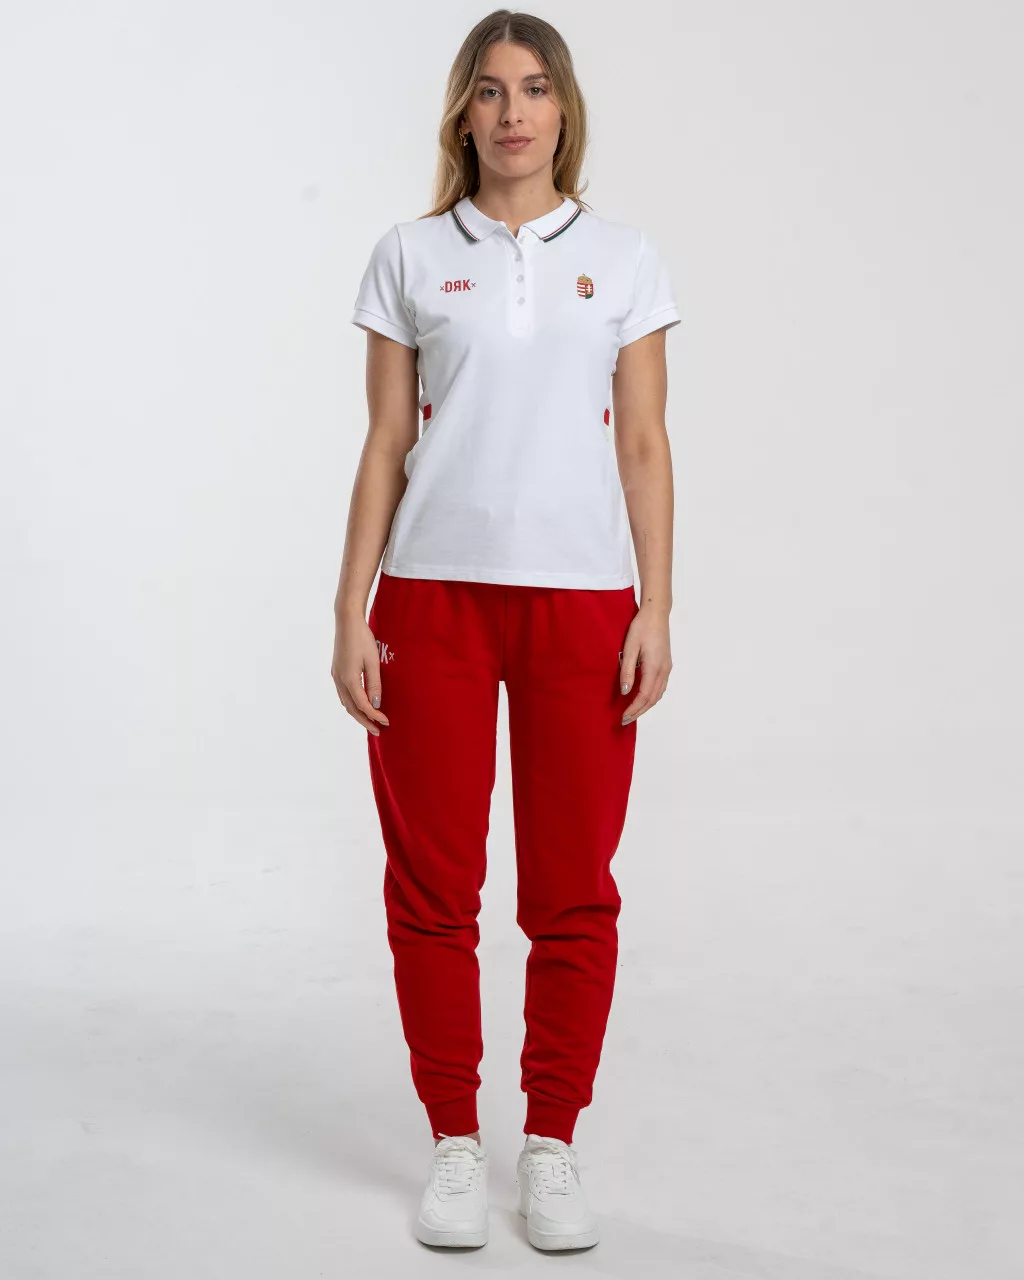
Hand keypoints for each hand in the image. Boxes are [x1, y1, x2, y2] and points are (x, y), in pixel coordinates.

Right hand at [331, 611, 390, 736]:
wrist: (347, 621)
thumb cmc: (363, 639)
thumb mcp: (373, 662)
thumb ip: (375, 684)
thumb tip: (377, 705)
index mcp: (349, 679)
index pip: (362, 705)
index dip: (374, 716)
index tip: (386, 722)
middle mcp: (339, 680)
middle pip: (351, 708)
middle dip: (365, 721)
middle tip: (378, 730)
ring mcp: (335, 676)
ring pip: (345, 702)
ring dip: (357, 714)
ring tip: (370, 721)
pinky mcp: (336, 671)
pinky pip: (343, 694)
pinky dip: (352, 703)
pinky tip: (360, 704)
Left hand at [619, 605, 671, 724]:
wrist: (656, 613)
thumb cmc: (641, 627)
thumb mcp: (630, 647)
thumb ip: (627, 670)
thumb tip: (625, 691)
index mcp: (654, 667)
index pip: (644, 696)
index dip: (634, 709)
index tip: (623, 717)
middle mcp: (664, 670)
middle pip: (652, 699)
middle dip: (639, 711)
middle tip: (625, 720)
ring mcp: (667, 668)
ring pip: (658, 694)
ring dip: (646, 706)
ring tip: (632, 713)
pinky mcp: (666, 664)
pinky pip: (660, 687)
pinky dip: (651, 697)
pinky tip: (642, 698)